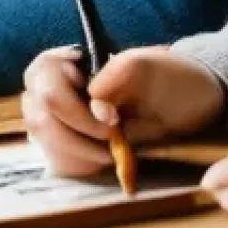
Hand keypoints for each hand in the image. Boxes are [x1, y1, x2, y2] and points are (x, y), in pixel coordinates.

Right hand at [23, 45, 225, 177]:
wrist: (187, 100)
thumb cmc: (164, 74)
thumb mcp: (145, 63)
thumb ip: (115, 75)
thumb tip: (95, 106)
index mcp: (63, 61)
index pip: (48, 89)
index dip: (77, 112)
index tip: (114, 122)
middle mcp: (48, 88)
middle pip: (40, 120)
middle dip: (78, 139)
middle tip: (115, 141)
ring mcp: (53, 116)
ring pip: (44, 144)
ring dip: (79, 155)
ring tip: (111, 153)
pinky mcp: (64, 142)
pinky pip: (56, 161)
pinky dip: (79, 167)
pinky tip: (102, 161)